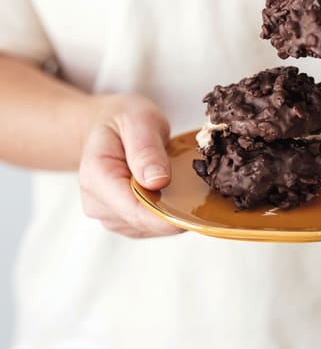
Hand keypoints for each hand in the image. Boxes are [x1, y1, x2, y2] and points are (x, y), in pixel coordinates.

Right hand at [79, 94, 182, 236]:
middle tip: (195, 186)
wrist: (109, 126)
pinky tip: (172, 192)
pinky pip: (150, 227)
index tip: (195, 208)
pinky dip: (166, 213)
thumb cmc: (123, 120)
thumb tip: (158, 181)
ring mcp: (108, 215)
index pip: (135, 210)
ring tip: (179, 183)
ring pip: (150, 228)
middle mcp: (97, 203)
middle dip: (173, 211)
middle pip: (144, 222)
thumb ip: (146, 149)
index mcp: (97, 177)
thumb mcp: (139, 120)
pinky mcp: (121, 221)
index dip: (167, 215)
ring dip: (170, 212)